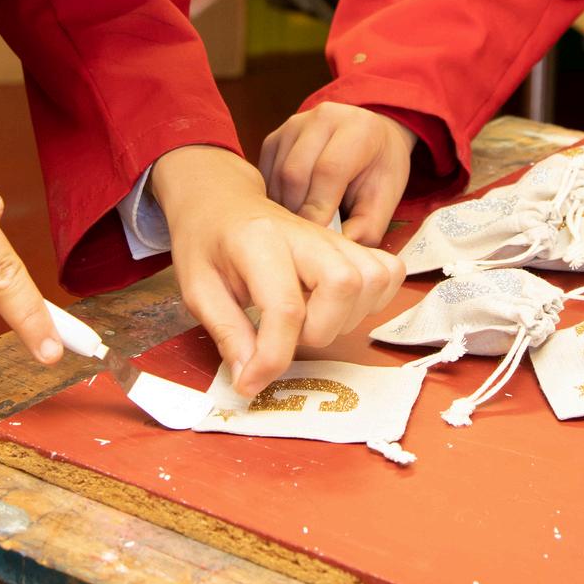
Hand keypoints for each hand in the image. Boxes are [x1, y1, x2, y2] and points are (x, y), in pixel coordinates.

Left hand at [155, 145, 405, 396]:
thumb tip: (251, 381)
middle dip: (321, 331)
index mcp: (259, 241)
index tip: (251, 382)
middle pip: (345, 284)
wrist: (222, 202)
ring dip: (347, 317)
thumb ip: (228, 334)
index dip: (272, 358)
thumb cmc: (207, 243)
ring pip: (373, 279)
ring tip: (311, 321)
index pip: (285, 306)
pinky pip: (386, 273)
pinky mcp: (349, 246)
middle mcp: (306, 234)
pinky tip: (336, 308)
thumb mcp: (197, 289)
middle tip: (288, 336)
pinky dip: (371, 300)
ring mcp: (333, 238)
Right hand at [260, 102, 416, 244]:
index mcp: (358, 128)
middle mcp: (323, 118)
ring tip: (300, 229)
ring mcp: (295, 124)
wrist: (373, 138)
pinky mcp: (275, 137)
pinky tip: (290, 212)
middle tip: (306, 242)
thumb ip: (366, 227)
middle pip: (295, 173)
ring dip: (284, 209)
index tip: (316, 241)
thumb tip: (337, 252)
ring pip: (277, 176)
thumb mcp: (385, 199)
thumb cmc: (379, 170)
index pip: (329, 170)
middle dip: (298, 213)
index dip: (319, 209)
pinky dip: (275, 199)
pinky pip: (266, 175)